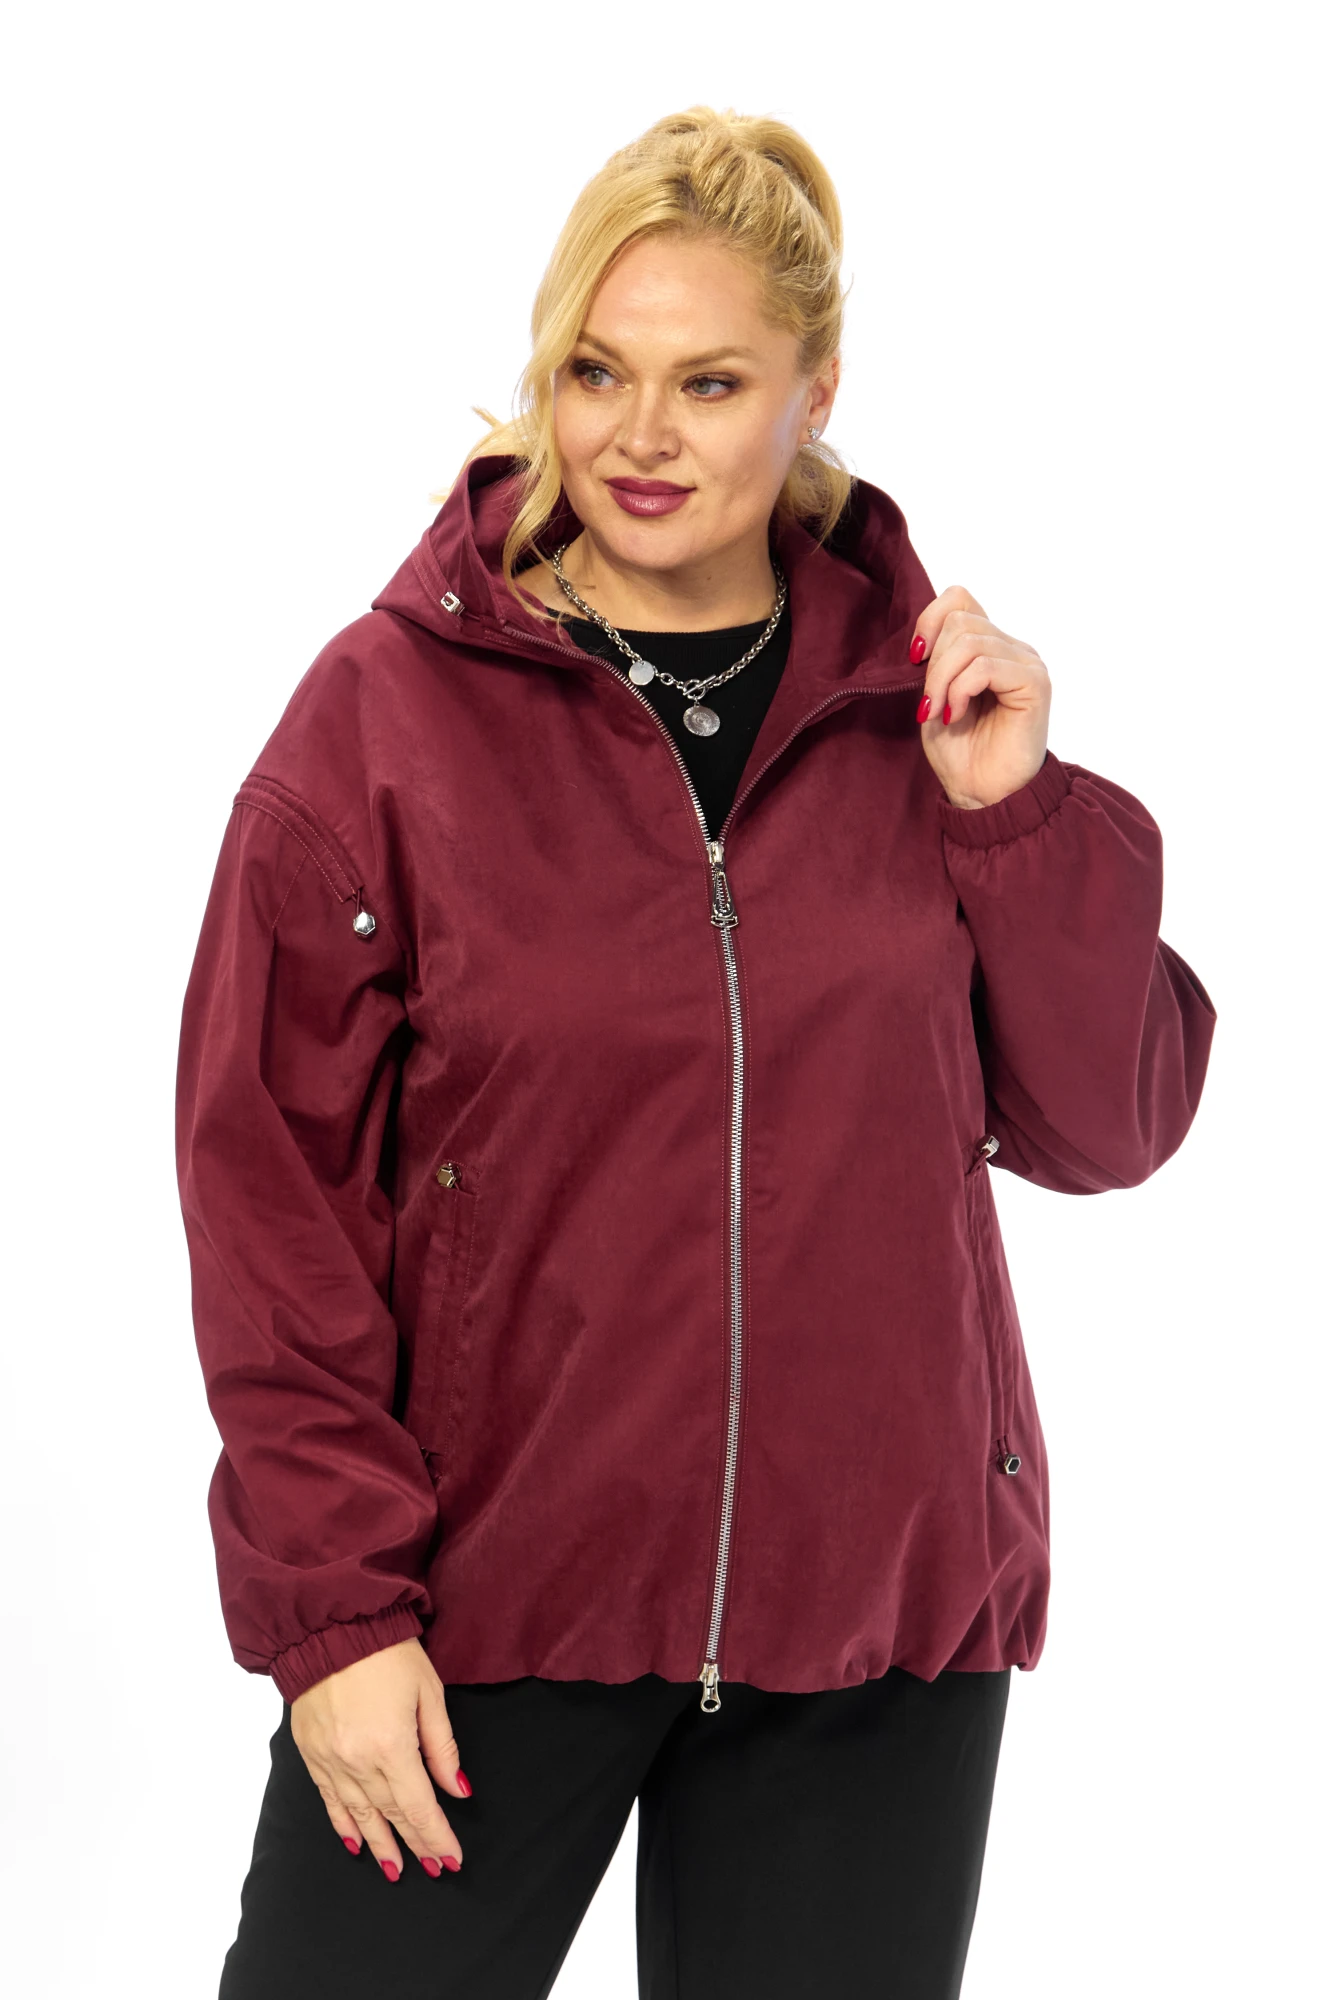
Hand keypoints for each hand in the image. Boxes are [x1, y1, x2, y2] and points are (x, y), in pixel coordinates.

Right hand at [290, 1636, 469, 1879]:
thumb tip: (456, 1789)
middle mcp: (358, 1762)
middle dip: (414, 1844)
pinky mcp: (311, 1754)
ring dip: (379, 1844)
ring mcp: (330, 1761)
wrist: (330, 1626)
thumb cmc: (386, 1652)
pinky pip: (329, 1800)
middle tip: (432, 1867)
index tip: (451, 1859)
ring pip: (359, 1815)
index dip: (436, 1836)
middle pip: (391, 1815)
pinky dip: (343, 1824)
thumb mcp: (428, 1692)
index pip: (419, 1807)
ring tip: (395, 1869)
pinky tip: (354, 1842)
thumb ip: (442, 1746)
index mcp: (391, 1747)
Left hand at [910, 585, 1050, 808]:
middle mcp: (1012, 649)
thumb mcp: (934, 697)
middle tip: (929, 703)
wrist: (983, 795)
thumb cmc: (960, 752)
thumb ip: (934, 662)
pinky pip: (984, 666)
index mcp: (990, 647)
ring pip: (970, 641)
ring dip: (941, 680)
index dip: (929, 619)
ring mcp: (1026, 663)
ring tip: (940, 712)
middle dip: (933, 663)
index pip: (960, 598)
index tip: (914, 659)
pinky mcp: (1035, 683)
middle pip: (960, 620)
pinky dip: (959, 690)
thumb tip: (922, 637)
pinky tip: (956, 716)